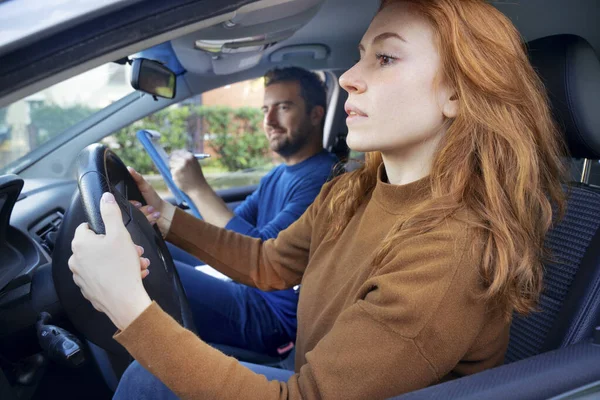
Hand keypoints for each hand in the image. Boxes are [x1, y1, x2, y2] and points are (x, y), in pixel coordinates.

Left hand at [69, 192, 151, 330]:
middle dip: (119, 246)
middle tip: (134, 251)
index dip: (106, 229)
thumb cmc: (121, 268)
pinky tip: (131, 275)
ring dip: (120, 260)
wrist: (125, 302)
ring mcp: (81, 277)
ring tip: (137, 264)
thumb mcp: (120, 234)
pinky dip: (116, 274)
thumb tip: (105, 198)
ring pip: (102, 262)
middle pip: (98, 246)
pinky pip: (103, 277)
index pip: (87, 227)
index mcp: (80, 244)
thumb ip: (111, 213)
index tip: (118, 235)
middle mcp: (75, 260)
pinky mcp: (89, 290)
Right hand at [127, 166, 174, 235]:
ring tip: (154, 211)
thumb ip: (138, 178)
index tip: (139, 203)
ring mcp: (133, 220)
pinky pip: (141, 226)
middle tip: (150, 208)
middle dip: (141, 211)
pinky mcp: (139, 227)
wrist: (163, 212)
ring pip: (135, 220)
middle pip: (128, 213)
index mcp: (126, 202)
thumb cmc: (153, 198)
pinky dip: (150, 221)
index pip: (122, 203)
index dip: (131, 204)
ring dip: (147, 216)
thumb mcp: (145, 187)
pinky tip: (155, 216)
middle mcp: (127, 211)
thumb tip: (129, 168)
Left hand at [169, 150, 206, 193]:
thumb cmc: (196, 176)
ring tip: (181, 174)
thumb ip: (186, 158)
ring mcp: (180, 166)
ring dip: (173, 168)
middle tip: (175, 166)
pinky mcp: (175, 173)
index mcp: (190, 156)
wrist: (198, 187)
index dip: (174, 155)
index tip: (172, 157)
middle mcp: (185, 160)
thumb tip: (174, 155)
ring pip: (171, 165)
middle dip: (172, 161)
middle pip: (172, 157)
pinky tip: (181, 178)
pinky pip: (171, 171)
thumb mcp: (194, 164)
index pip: (177, 152)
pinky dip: (174, 175)